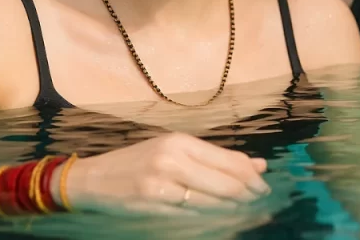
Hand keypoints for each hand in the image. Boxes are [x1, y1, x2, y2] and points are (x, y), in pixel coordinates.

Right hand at [53, 132, 270, 214]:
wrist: (94, 180)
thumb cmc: (138, 161)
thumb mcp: (174, 149)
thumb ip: (215, 158)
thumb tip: (257, 165)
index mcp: (180, 142)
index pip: (229, 161)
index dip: (252, 176)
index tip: (264, 184)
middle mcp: (173, 160)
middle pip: (226, 183)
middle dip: (249, 195)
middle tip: (261, 200)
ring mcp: (162, 185)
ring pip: (213, 203)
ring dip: (234, 209)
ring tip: (246, 209)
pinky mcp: (154, 207)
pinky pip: (194, 216)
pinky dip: (212, 218)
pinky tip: (222, 217)